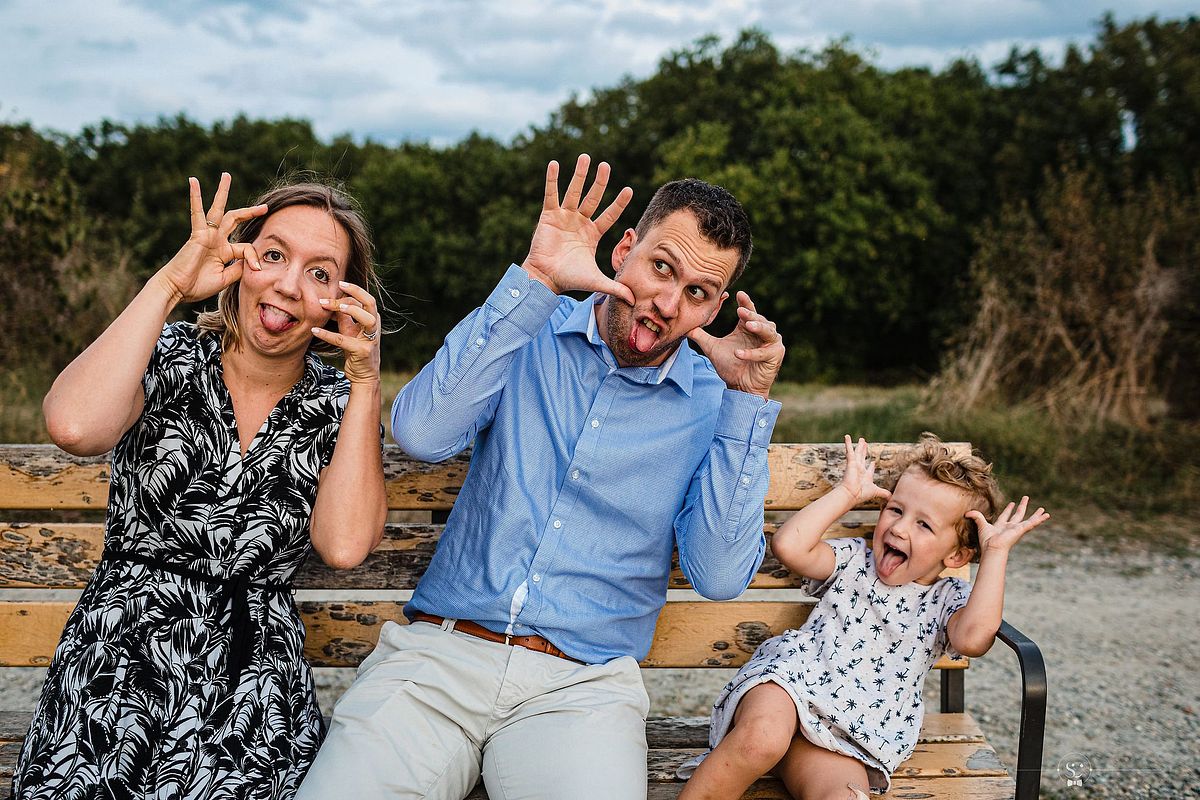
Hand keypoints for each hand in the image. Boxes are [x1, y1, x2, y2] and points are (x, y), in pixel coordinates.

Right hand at [156, 173, 267, 302]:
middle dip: (250, 212)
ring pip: (218, 209)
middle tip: (265, 207)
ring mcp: (207, 235)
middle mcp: (216, 240)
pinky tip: (192, 181)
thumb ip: (239, 268)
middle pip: (235, 219)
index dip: (254, 257)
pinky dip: (195, 197)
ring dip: (222, 192)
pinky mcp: (197, 234)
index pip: (246, 247)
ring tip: (226, 176)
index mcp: (224, 251)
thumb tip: (253, 261)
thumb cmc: (197, 286)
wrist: (177, 289)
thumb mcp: (225, 279)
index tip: (257, 268)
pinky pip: (197, 212)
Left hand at [311, 281, 381, 385]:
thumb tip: (329, 300)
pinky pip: (344, 340)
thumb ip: (342, 315)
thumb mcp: (349, 329)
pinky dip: (328, 335)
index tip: (336, 285)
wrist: (363, 374)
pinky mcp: (362, 351)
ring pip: (367, 318)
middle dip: (355, 291)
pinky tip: (315, 330)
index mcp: (372, 318)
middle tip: (339, 285)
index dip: (350, 291)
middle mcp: (374, 326)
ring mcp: (370, 339)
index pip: (364, 298)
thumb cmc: (355, 349)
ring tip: (333, 307)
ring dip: (351, 310)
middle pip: (370, 302)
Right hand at [521, 154, 634, 304]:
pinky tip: (555, 163)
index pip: (609, 215)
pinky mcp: (548, 216)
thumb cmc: (569, 279)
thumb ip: (614, 286)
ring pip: (574, 191)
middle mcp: (579, 222)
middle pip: (592, 197)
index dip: (618, 203)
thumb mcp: (596, 281)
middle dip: (599, 182)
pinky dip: (552, 179)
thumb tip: (634, 300)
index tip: (629, 190)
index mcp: (592, 234)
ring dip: (579, 174)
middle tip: (606, 165)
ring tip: (586, 157)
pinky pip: (551, 194)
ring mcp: (564, 217)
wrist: (545, 278)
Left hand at [686, 292, 784, 399]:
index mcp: (748, 327)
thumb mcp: (712, 348)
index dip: (745, 302)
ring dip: (758, 327)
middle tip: (741, 310)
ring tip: (747, 325)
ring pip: (767, 330)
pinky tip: (739, 353)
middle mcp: (762, 332)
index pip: (748, 310)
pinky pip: (764, 352)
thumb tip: (685, 328)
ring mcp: (771, 343)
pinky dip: (752, 353)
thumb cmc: (730, 366)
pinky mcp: (775, 355)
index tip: (739, 293)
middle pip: (758, 318)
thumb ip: (701, 336)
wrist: (740, 387)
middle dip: (751, 314)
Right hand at [837, 435, 892, 505]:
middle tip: (865, 445)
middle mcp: (860, 470)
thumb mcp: (876, 492)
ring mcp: (855, 465)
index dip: (871, 466)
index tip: (873, 462)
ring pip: (858, 453)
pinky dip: (848, 443)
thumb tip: (892, 498)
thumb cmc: (862, 494)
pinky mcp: (850, 462)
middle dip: (864, 451)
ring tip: (861, 439)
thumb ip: (884, 493)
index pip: (869, 469)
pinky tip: (847, 436)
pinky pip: (849, 450)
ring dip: (859, 446)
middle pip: (863, 458)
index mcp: (866, 477)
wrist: (851, 494)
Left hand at [967, 497, 1048, 554]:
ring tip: (1043, 509)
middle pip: (1018, 515)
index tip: (1012, 503)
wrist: (993, 548)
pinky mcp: (1022, 529)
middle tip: (1026, 498)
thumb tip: (967, 512)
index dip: (1009, 509)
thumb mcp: (981, 524)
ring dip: (1035, 514)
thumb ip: (975, 516)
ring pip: (1028, 520)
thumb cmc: (986, 540)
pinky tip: (1046, 515)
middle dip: (1022, 507)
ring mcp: (1017, 529)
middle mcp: (1010, 527)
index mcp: (1001, 526)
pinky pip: (1033, 523)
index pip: (1006, 516)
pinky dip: (1040, 519)